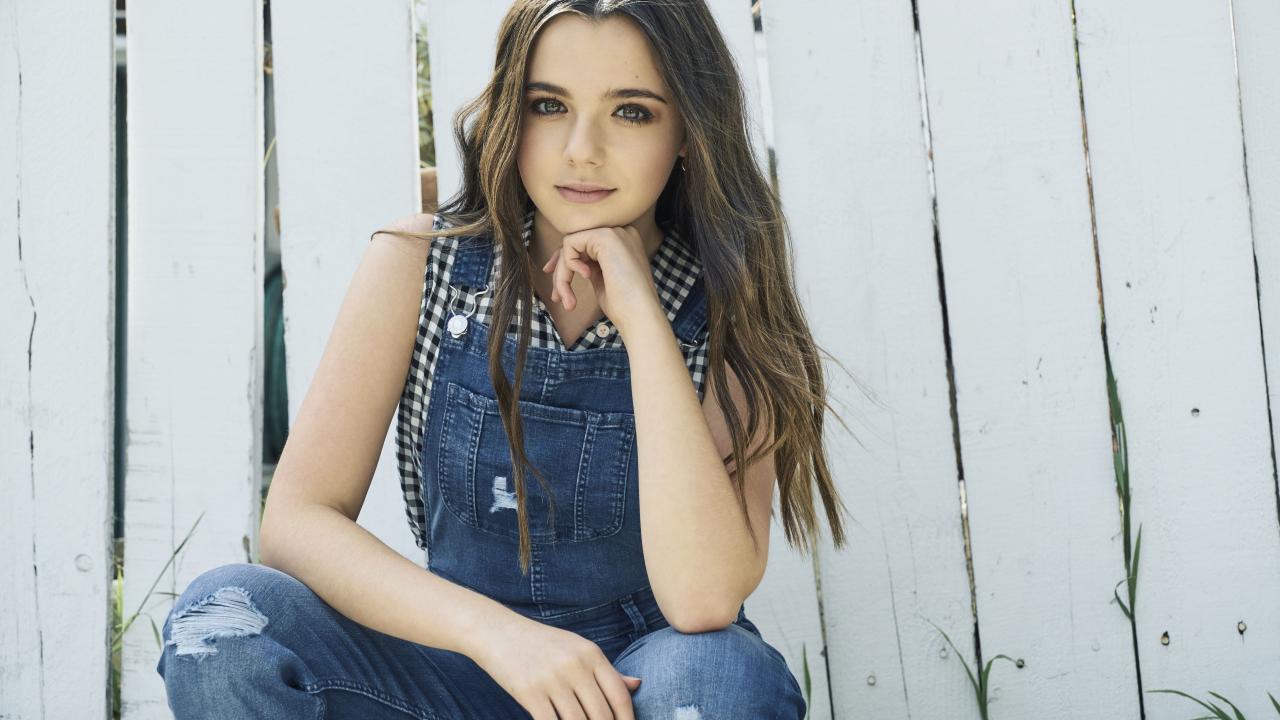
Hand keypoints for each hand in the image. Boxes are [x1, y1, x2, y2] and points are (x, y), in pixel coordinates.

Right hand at [470, 613, 641, 718]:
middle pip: (602, 714)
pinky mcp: (530, 693)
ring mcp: (552, 679)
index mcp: (591, 653)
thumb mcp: (577, 649)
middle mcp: (575, 665)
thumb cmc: (542, 644)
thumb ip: (606, 669)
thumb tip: (637, 685)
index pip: (619, 696)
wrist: (498, 632)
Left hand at [539, 225, 660, 336]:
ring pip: (570, 246)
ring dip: (562, 275)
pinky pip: (570, 244)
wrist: (639, 315)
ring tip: (566, 299)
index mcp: (623, 243)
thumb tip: (562, 262)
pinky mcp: (605, 237)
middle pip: (576, 244)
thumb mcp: (602, 279)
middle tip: (557, 297)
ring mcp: (614, 232)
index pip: (586, 244)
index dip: (567, 260)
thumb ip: (588, 265)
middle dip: (560, 270)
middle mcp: (620, 233)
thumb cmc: (623, 306)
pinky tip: (585, 278)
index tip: (552, 277)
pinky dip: (568, 265)